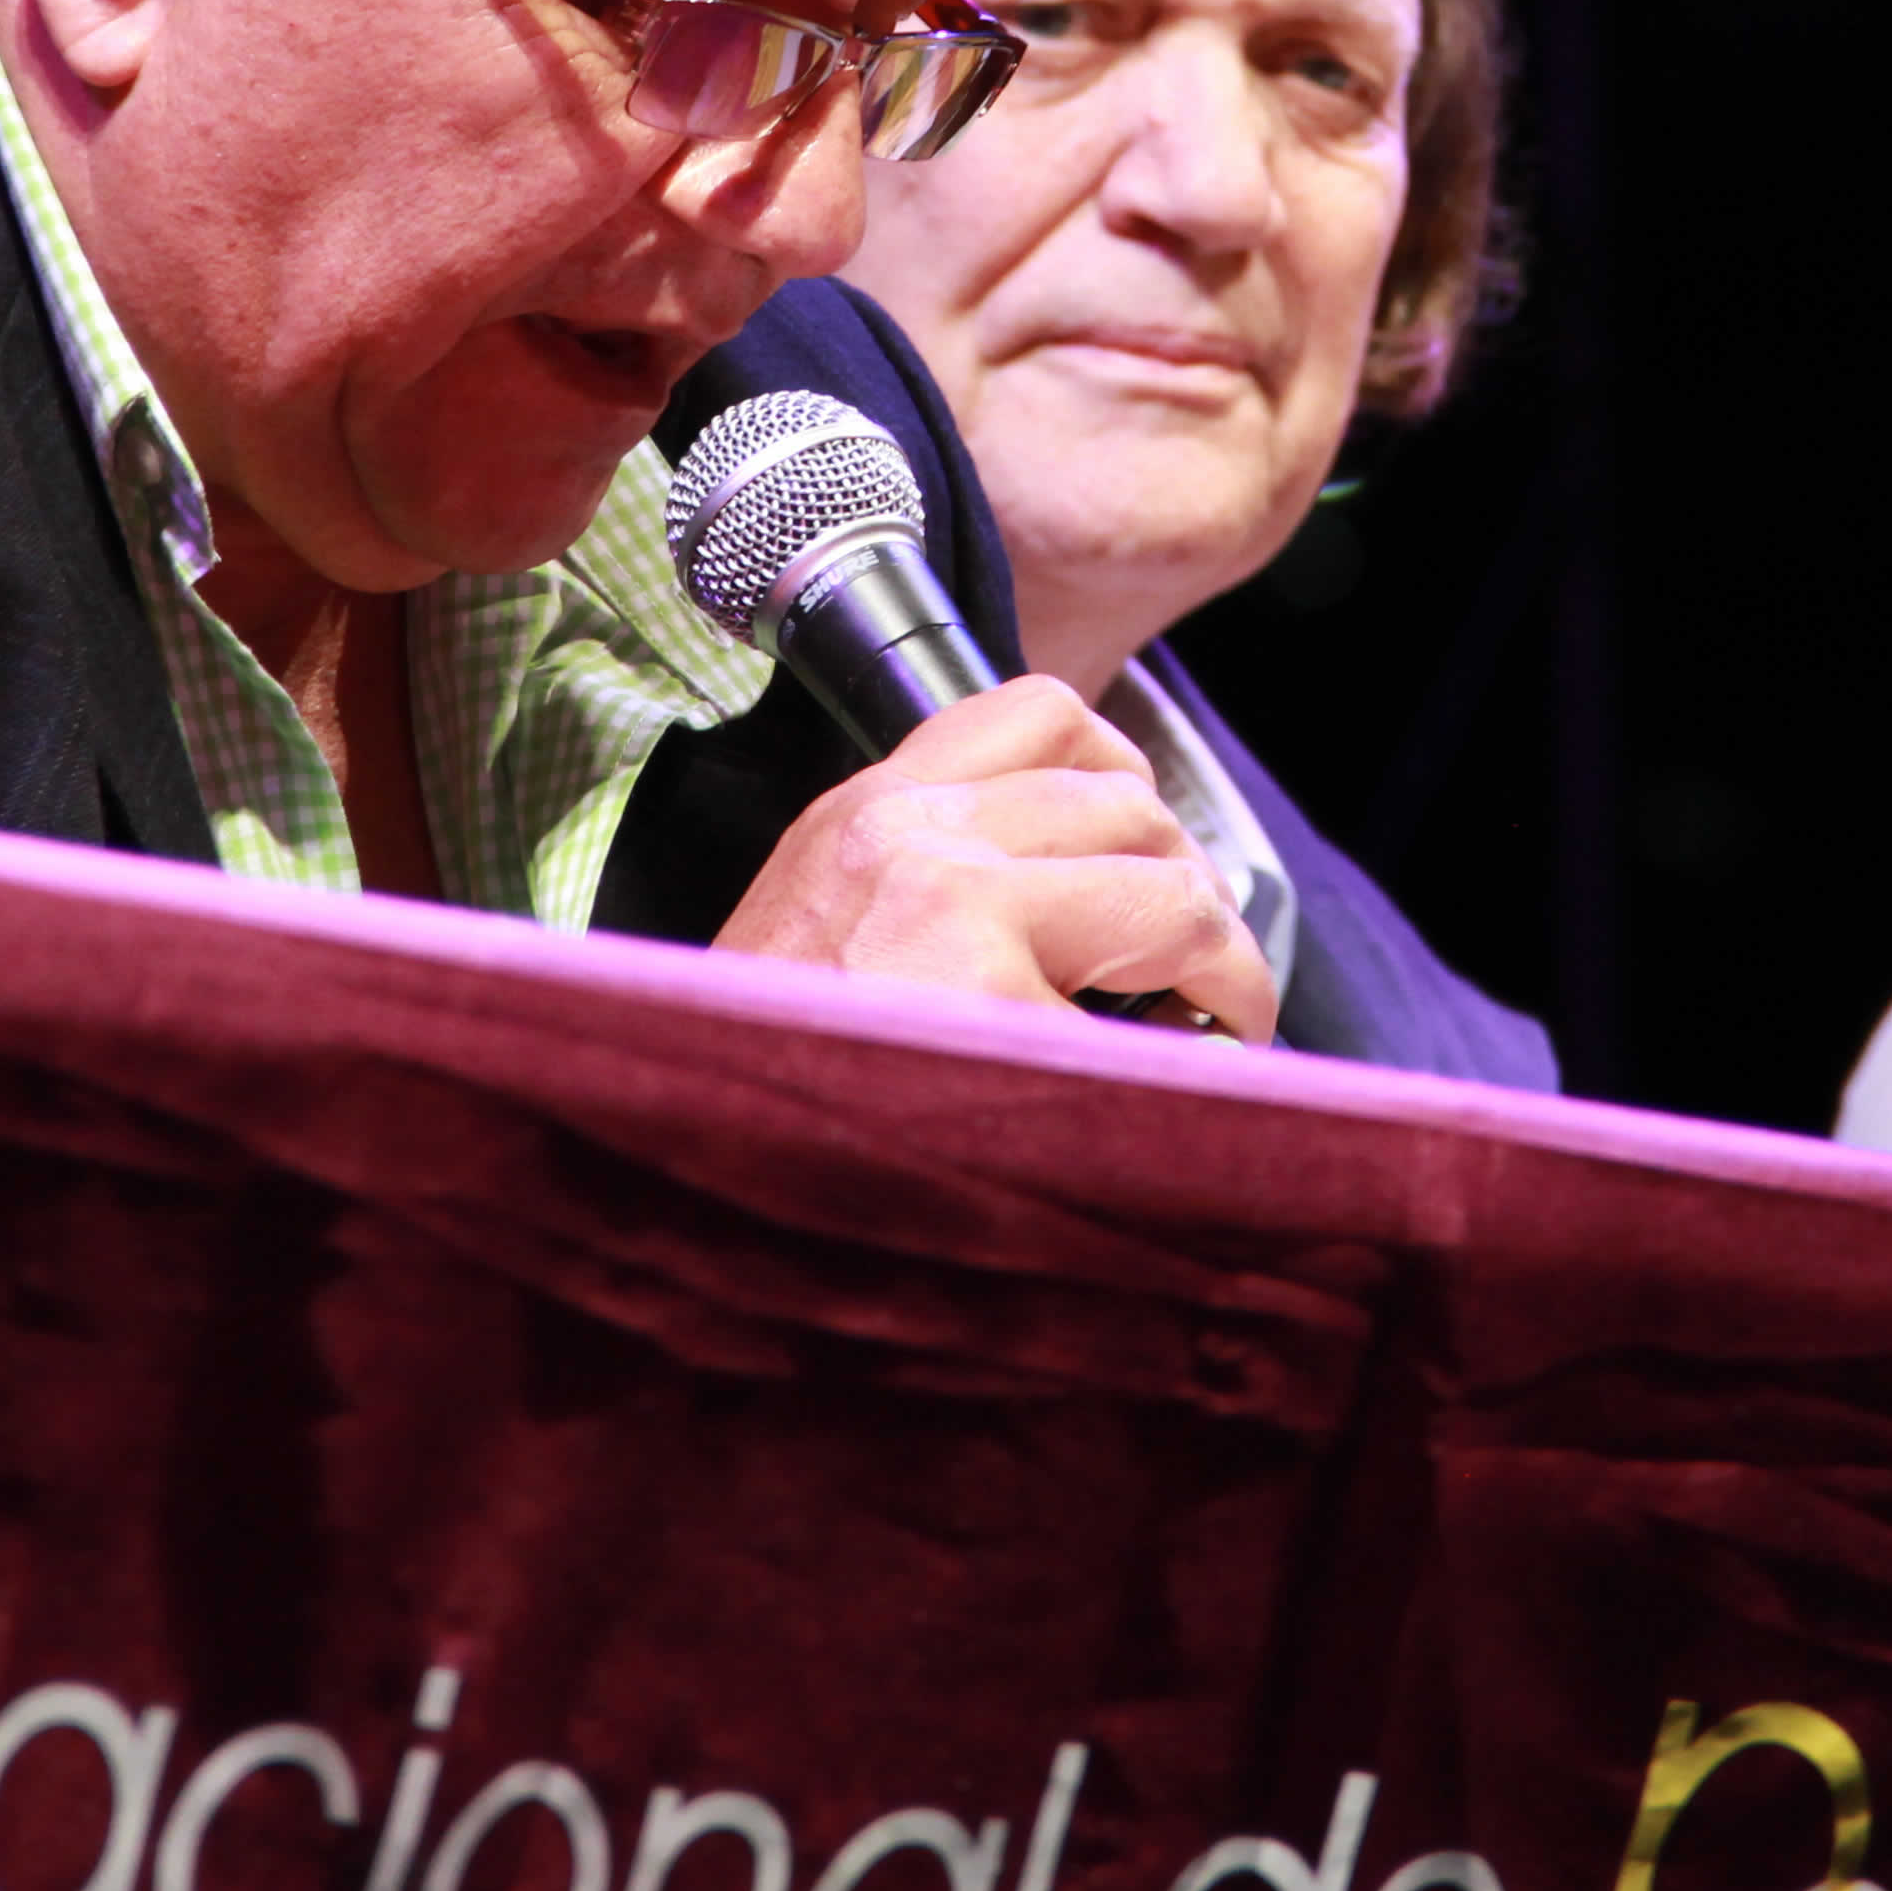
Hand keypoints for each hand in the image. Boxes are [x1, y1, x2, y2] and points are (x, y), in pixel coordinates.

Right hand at [706, 675, 1281, 1043]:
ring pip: (1171, 891)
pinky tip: (1188, 1098)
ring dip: (1219, 960)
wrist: (672, 1178)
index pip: (1037, 712)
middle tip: (1191, 971)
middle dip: (1185, 886)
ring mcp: (959, 920)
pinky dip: (1203, 1056)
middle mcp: (910, 840)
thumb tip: (1081, 877)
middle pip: (1130, 802)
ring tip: (1208, 1025)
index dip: (1123, 771)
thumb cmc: (759, 1086)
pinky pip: (1170, 1012)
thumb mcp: (818, 930)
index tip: (1145, 848)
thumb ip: (922, 877)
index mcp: (863, 814)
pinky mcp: (1005, 1018)